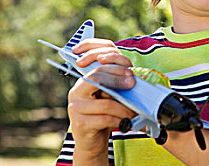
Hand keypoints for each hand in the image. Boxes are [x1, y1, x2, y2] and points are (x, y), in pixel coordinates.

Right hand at [67, 39, 135, 163]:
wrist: (91, 141)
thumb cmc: (103, 115)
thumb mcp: (108, 97)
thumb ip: (114, 86)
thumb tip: (131, 77)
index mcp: (83, 82)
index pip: (97, 68)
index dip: (114, 66)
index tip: (130, 72)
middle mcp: (76, 93)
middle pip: (97, 78)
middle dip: (118, 80)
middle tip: (132, 85)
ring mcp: (75, 109)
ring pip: (105, 103)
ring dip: (123, 108)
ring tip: (132, 112)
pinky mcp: (80, 124)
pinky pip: (105, 119)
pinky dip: (119, 120)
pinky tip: (125, 123)